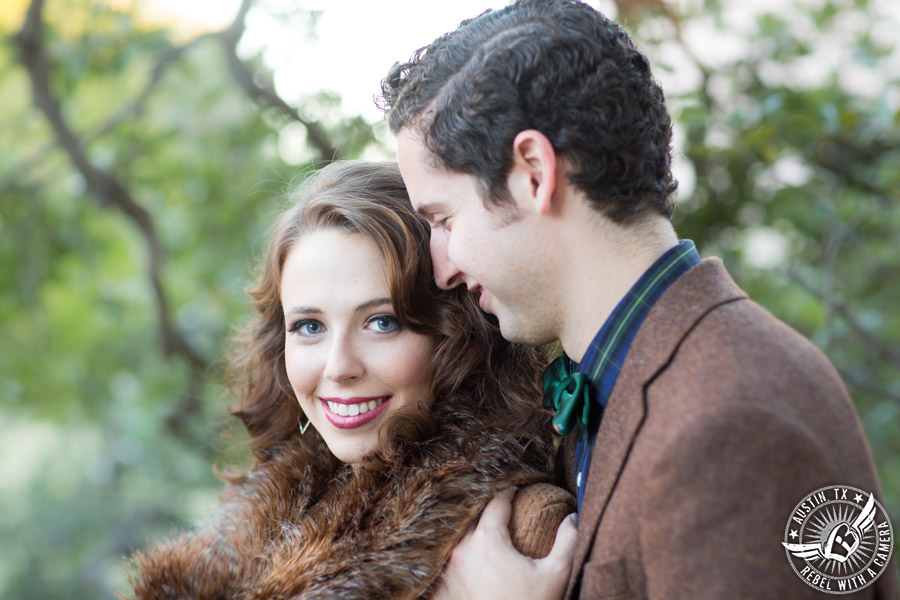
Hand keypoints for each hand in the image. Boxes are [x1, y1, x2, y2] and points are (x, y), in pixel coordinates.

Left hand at [433, 488, 577, 599]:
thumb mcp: (556, 574)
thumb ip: (567, 540)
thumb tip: (572, 516)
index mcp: (488, 539)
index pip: (496, 501)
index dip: (508, 492)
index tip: (517, 491)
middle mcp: (461, 549)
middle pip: (472, 517)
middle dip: (487, 511)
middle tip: (502, 511)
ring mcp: (447, 570)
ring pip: (456, 539)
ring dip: (470, 535)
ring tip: (486, 536)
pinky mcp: (440, 590)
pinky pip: (444, 564)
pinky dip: (457, 559)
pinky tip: (470, 564)